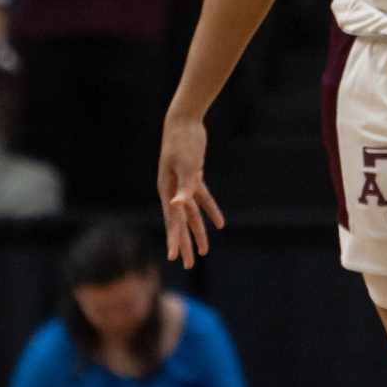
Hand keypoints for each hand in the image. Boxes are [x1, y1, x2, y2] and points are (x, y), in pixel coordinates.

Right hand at [159, 113, 224, 267]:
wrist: (184, 121)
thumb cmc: (182, 142)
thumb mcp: (186, 165)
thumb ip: (184, 188)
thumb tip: (176, 205)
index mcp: (167, 191)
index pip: (171, 221)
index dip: (173, 241)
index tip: (173, 258)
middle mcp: (172, 192)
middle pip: (180, 223)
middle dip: (184, 244)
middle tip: (187, 265)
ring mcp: (183, 185)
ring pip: (191, 215)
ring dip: (198, 232)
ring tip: (203, 252)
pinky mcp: (193, 177)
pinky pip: (202, 199)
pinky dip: (210, 210)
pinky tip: (220, 224)